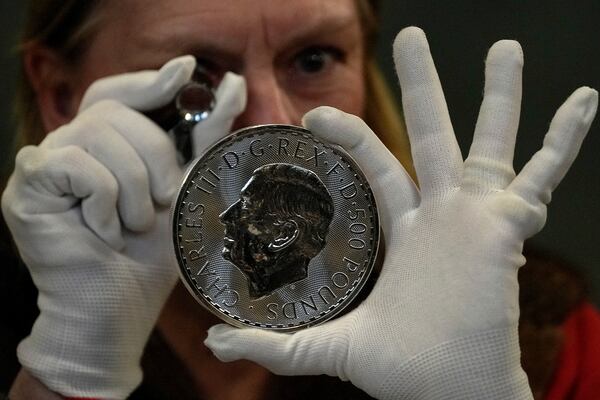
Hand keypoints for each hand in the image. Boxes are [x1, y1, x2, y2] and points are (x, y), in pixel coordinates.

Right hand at [2, 56, 245, 397]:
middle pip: (117, 111)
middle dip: (155, 157)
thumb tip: (234, 86)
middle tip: (164, 200)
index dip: (150, 81)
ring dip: (133, 187)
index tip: (188, 69)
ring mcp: (44, 164)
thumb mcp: (186, 188)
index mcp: (106, 146)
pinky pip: (75, 164)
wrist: (118, 309)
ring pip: (97, 133)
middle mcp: (71, 146)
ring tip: (134, 225)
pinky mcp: (26, 187)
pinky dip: (104, 201)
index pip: (119, 93)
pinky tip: (104, 233)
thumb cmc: (151, 255)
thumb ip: (204, 139)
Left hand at [204, 27, 597, 398]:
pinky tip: (583, 101)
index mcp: (405, 228)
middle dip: (423, 85)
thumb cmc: (402, 370)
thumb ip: (274, 343)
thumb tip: (214, 341)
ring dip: (499, 96)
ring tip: (506, 47)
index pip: (378, 164)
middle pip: (431, 133)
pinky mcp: (506, 231)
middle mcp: (442, 213)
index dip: (350, 134)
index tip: (314, 115)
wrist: (449, 393)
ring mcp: (477, 218)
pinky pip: (541, 178)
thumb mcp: (328, 347)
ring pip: (489, 142)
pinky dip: (563, 141)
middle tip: (412, 35)